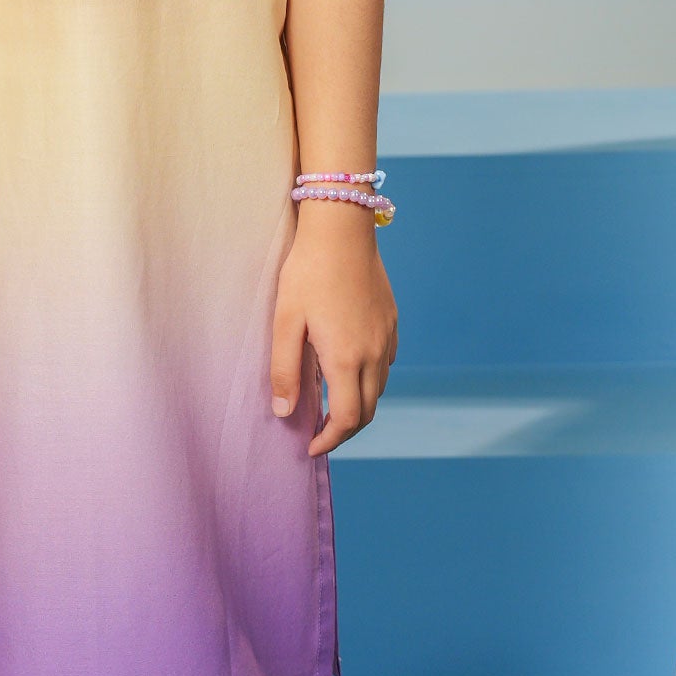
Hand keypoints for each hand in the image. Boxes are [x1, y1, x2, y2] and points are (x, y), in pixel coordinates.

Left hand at [270, 204, 397, 457]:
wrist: (342, 228)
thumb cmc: (307, 272)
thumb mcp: (285, 321)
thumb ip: (284, 370)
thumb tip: (284, 413)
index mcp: (346, 358)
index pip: (347, 419)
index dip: (330, 440)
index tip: (310, 447)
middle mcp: (374, 353)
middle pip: (367, 411)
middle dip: (344, 430)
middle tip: (319, 434)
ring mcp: (386, 337)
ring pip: (379, 389)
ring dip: (358, 406)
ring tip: (331, 405)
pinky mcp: (390, 321)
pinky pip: (386, 364)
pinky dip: (369, 380)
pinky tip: (349, 370)